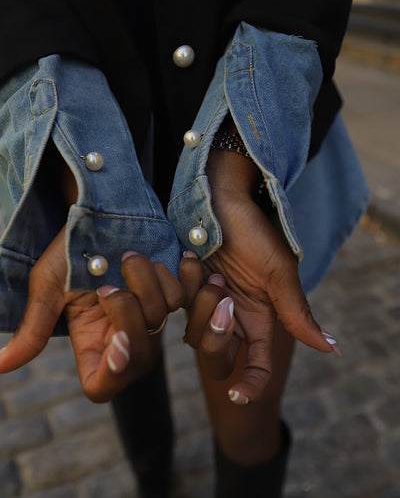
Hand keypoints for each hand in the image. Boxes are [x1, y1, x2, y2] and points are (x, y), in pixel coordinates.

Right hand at [0, 225, 183, 401]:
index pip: (103, 386)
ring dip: (143, 282)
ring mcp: (150, 316)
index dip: (113, 375)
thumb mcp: (48, 288)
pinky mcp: (171, 294)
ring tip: (127, 258)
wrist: (99, 216)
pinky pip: (181, 297)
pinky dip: (168, 274)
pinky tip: (156, 258)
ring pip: (161, 318)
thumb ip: (32, 329)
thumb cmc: (69, 251)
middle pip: (139, 358)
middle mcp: (122, 335)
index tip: (118, 341)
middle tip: (106, 286)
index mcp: (91, 342)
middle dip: (127, 315)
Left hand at [184, 149, 339, 403]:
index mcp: (258, 318)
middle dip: (216, 332)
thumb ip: (298, 314)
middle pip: (218, 356)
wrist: (221, 201)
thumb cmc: (255, 234)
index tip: (238, 396)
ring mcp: (205, 305)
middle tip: (220, 291)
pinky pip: (175, 305)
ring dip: (199, 300)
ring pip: (193, 333)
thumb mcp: (279, 274)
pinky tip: (191, 258)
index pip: (257, 364)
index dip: (250, 385)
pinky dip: (182, 285)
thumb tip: (332, 349)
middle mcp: (232, 317)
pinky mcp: (183, 290)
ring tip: (207, 268)